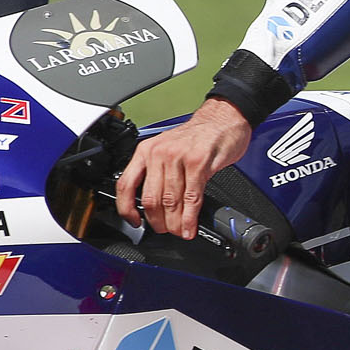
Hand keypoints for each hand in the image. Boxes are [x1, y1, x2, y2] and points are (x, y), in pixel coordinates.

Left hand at [115, 98, 252, 238]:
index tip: (135, 222)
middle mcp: (160, 153)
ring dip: (176, 223)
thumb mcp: (167, 148)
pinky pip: (191, 197)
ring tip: (180, 232)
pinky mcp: (199, 162)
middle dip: (158, 222)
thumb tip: (151, 205)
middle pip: (151, 199)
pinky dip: (190, 218)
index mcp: (147, 150)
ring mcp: (179, 157)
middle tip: (165, 230)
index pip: (126, 185)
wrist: (224, 117)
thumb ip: (157, 172)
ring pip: (171, 201)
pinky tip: (191, 227)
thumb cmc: (198, 135)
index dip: (127, 210)